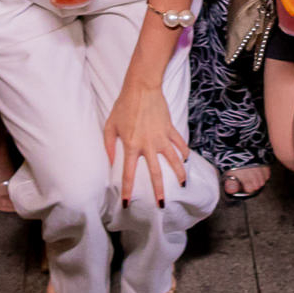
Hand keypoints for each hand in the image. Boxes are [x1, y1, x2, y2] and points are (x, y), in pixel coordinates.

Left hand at [103, 83, 189, 205]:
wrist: (142, 88)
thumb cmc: (123, 106)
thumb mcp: (110, 126)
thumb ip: (108, 146)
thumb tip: (110, 162)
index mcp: (131, 146)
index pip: (129, 174)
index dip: (128, 190)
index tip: (127, 203)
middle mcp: (148, 145)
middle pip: (155, 173)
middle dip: (159, 191)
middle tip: (162, 204)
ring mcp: (161, 137)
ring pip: (173, 160)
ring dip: (179, 173)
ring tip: (183, 184)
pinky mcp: (170, 129)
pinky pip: (179, 143)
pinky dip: (184, 152)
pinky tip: (185, 159)